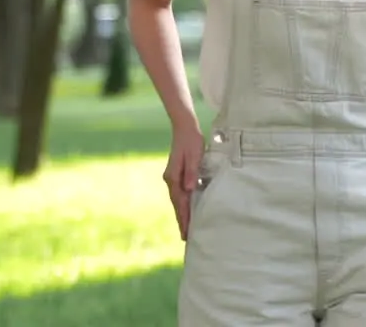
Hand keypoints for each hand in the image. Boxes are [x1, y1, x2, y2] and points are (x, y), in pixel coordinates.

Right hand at [163, 124, 203, 240]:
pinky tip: (186, 209)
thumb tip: (189, 189)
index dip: (184, 218)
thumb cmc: (192, 141)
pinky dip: (182, 204)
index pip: (180, 202)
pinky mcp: (176, 174)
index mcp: (174, 177)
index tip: (186, 232)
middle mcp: (170, 179)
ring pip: (177, 200)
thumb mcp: (194, 155)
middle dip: (181, 220)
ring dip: (181, 213)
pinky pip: (179, 194)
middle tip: (185, 238)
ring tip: (185, 228)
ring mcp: (172, 177)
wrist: (184, 128)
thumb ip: (191, 172)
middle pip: (177, 204)